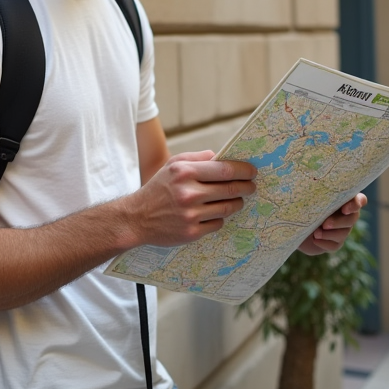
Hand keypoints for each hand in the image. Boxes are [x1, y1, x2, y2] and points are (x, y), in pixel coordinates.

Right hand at [124, 151, 256, 247]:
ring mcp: (190, 214)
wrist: (137, 217)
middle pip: (230, 189)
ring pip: (227, 207)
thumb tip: (220, 156)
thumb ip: (196, 158)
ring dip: (236, 203)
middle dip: (246, 187)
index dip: (243, 170)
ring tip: (237, 200)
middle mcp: (188, 193)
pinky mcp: (191, 232)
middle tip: (252, 186)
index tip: (252, 171)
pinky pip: (217, 223)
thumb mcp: (172, 165)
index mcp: (184, 172)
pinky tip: (216, 213)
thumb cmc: (158, 188)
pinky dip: (220, 217)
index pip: (224, 169)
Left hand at [298, 193, 366, 255]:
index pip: (360, 200)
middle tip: (324, 224)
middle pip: (352, 219)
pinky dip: (324, 243)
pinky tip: (315, 239)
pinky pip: (334, 245)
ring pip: (343, 233)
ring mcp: (342, 230)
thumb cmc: (302, 205)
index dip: (356, 204)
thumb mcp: (308, 197)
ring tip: (316, 233)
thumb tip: (308, 184)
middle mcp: (346, 215)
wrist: (295, 225)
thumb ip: (313, 192)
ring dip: (329, 234)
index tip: (344, 209)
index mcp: (343, 200)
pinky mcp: (335, 243)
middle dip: (338, 222)